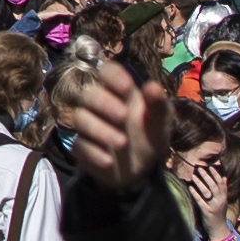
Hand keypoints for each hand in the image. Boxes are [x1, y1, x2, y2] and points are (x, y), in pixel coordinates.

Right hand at [60, 64, 172, 188]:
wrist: (142, 168)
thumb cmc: (150, 134)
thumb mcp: (160, 121)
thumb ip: (157, 104)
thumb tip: (152, 86)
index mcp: (119, 91)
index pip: (107, 72)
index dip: (113, 76)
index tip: (127, 87)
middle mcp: (99, 105)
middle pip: (89, 94)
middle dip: (105, 104)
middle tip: (124, 116)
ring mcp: (88, 126)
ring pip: (80, 118)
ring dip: (100, 130)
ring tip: (122, 143)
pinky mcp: (81, 148)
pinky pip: (79, 146)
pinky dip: (93, 153)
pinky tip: (109, 161)